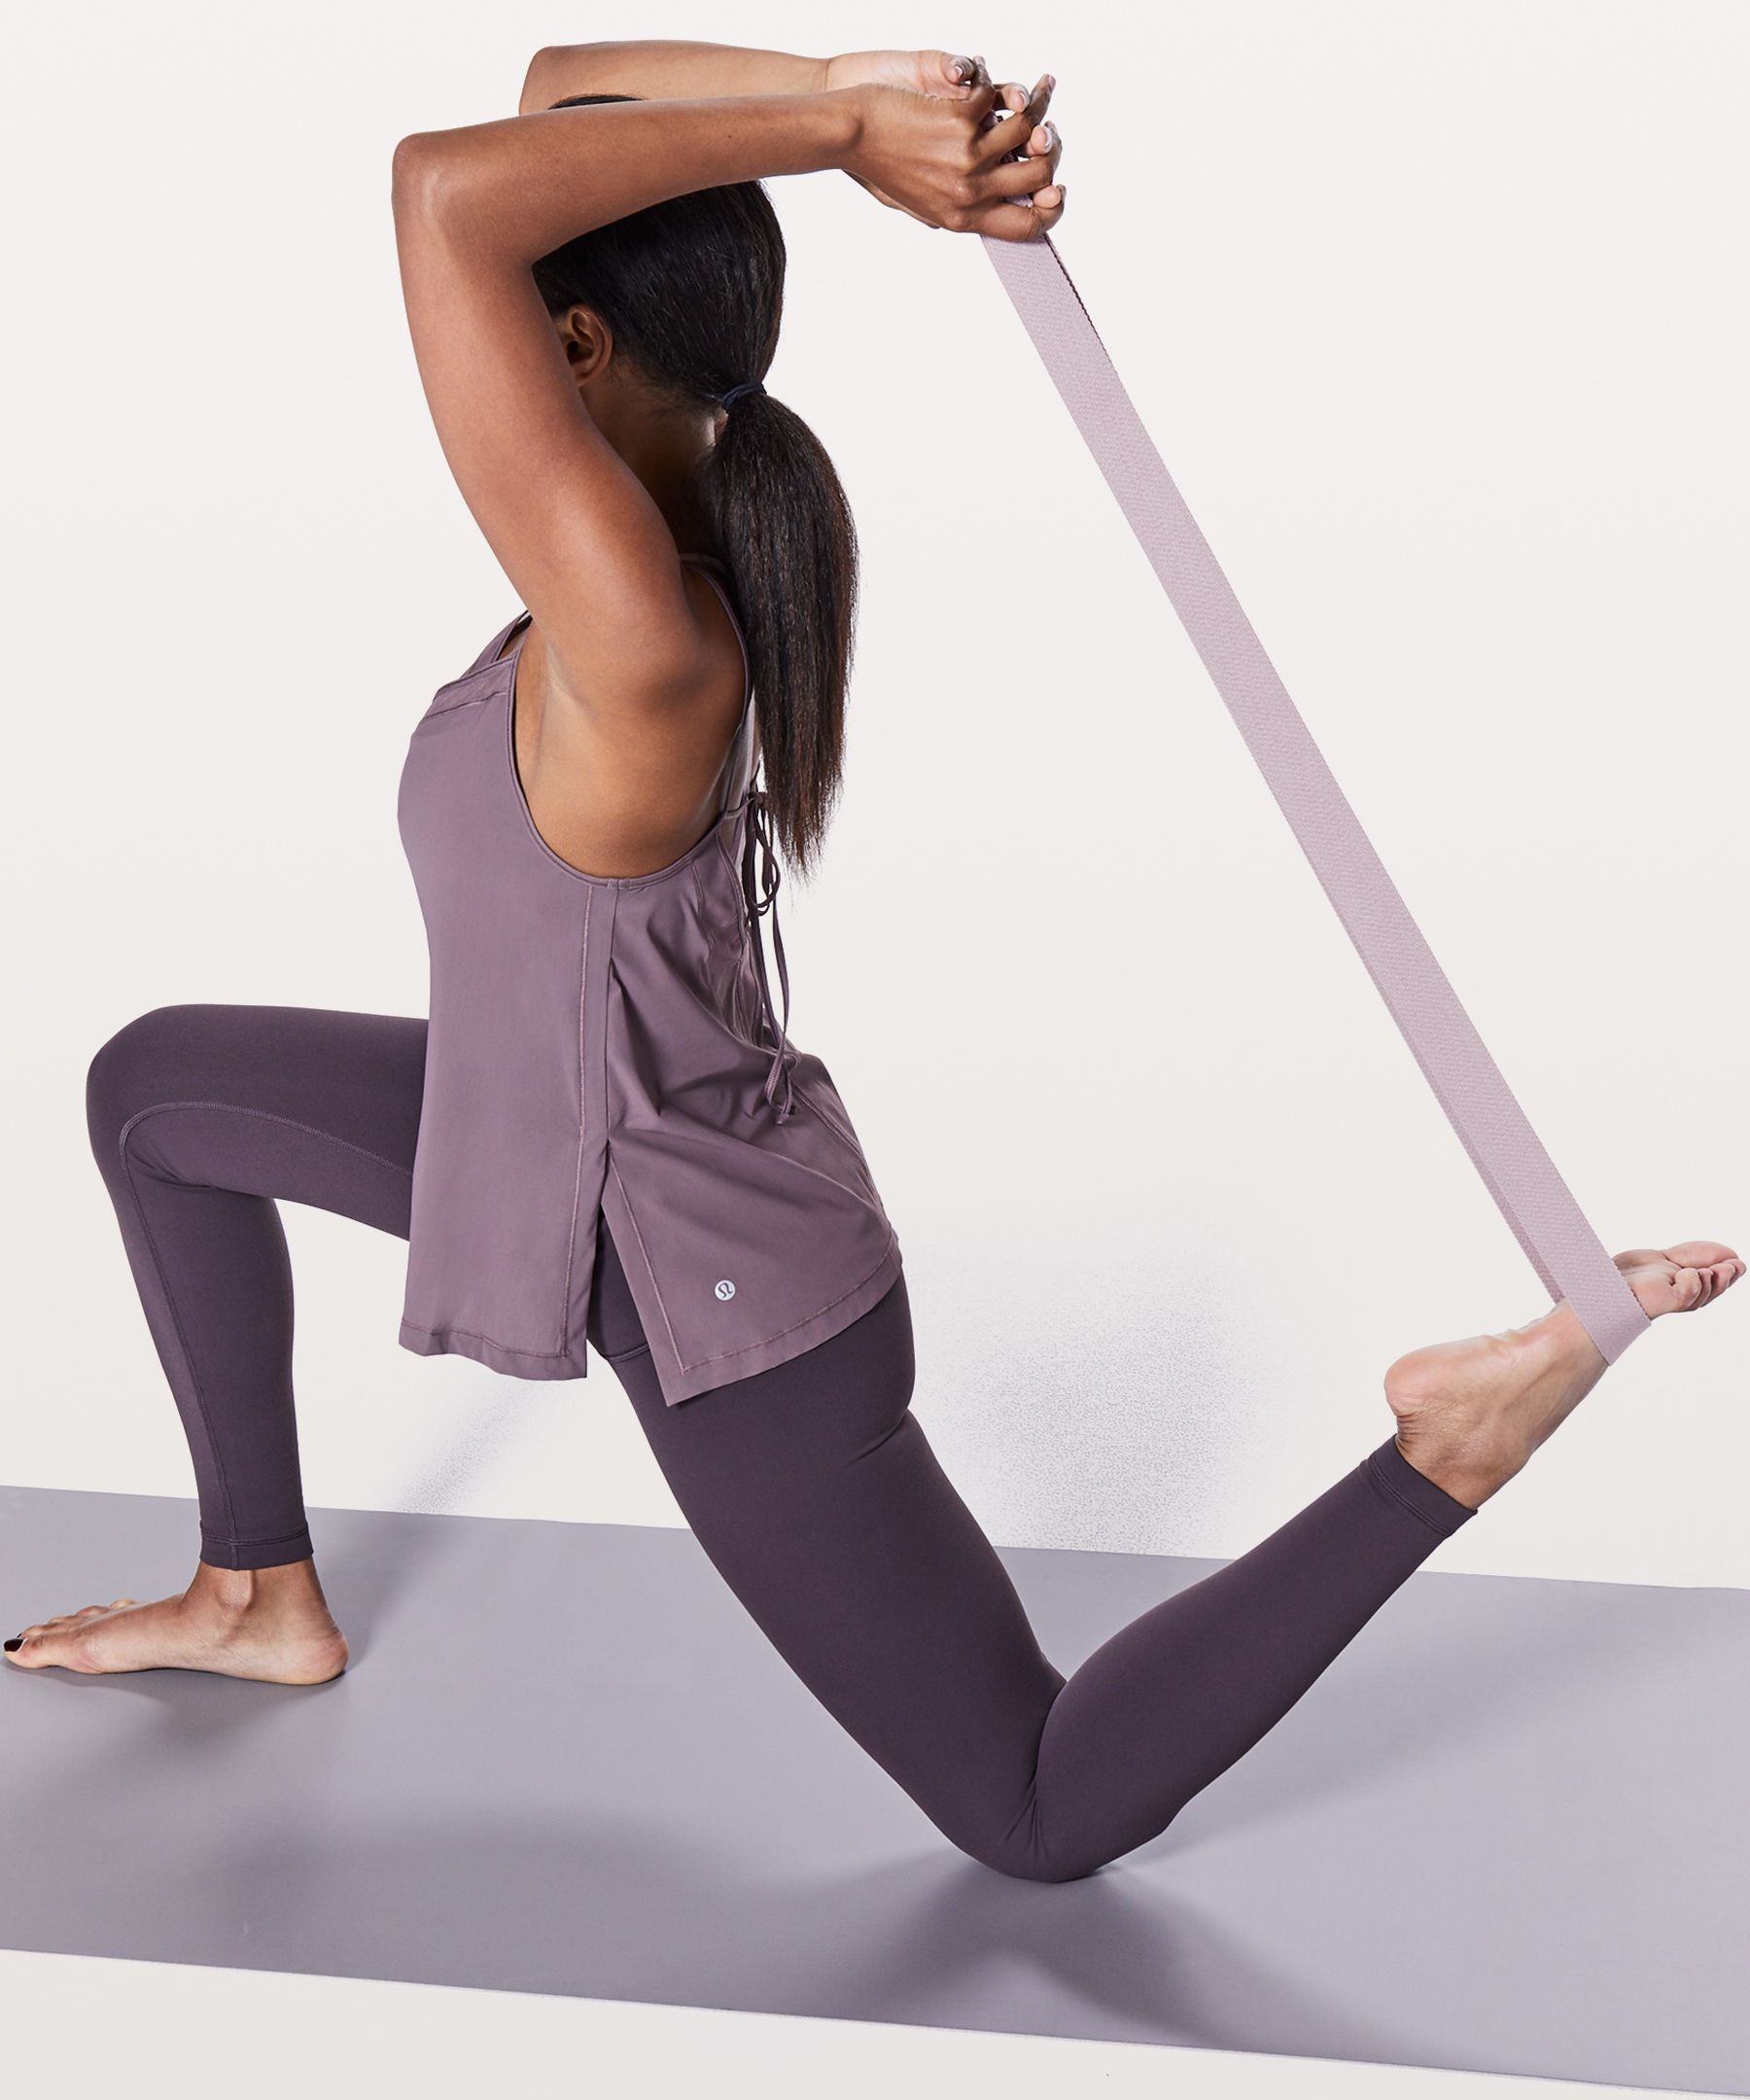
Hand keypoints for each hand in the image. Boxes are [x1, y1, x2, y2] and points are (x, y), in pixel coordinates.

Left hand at [840, 64, 1063, 239]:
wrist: (851, 137)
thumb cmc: (881, 167)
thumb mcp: (921, 205)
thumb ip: (956, 210)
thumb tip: (988, 215)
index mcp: (964, 218)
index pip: (1026, 226)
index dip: (1052, 208)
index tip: (1058, 187)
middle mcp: (970, 192)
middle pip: (1039, 175)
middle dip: (1053, 148)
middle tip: (1049, 129)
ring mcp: (966, 156)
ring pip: (1028, 130)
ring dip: (1039, 103)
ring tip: (1042, 87)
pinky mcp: (958, 119)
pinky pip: (996, 99)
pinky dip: (993, 83)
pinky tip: (985, 75)